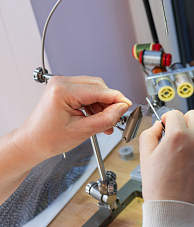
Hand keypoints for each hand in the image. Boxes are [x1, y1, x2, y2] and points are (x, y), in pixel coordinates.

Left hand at [13, 76, 131, 161]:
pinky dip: (95, 105)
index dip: (117, 99)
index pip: (99, 90)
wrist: (33, 143)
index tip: (128, 107)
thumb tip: (122, 108)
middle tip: (117, 118)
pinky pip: (86, 93)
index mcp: (63, 90)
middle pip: (98, 86)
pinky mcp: (64, 89)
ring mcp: (61, 84)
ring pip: (94, 89)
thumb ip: (106, 118)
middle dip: (110, 102)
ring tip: (106, 123)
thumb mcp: (83, 131)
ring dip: (103, 105)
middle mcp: (61, 83)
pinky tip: (97, 118)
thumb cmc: (48, 139)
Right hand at [139, 110, 193, 207]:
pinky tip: (193, 167)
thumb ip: (149, 134)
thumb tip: (158, 125)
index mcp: (178, 135)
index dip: (167, 119)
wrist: (176, 209)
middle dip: (185, 121)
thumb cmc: (159, 186)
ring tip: (184, 156)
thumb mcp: (145, 157)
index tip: (165, 126)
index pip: (175, 114)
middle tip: (177, 133)